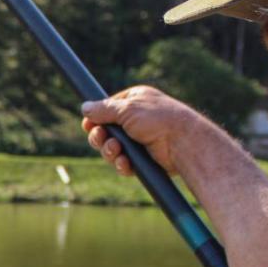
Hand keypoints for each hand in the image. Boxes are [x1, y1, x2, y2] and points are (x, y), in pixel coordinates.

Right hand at [80, 86, 211, 176]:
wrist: (183, 142)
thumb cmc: (159, 119)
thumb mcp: (127, 109)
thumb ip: (103, 110)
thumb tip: (84, 108)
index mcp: (133, 102)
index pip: (105, 110)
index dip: (95, 119)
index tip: (88, 125)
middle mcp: (134, 121)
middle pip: (104, 132)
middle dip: (100, 137)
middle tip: (103, 138)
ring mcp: (138, 141)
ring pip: (110, 149)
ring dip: (109, 151)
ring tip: (117, 150)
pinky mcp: (142, 160)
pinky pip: (122, 164)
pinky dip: (121, 164)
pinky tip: (126, 163)